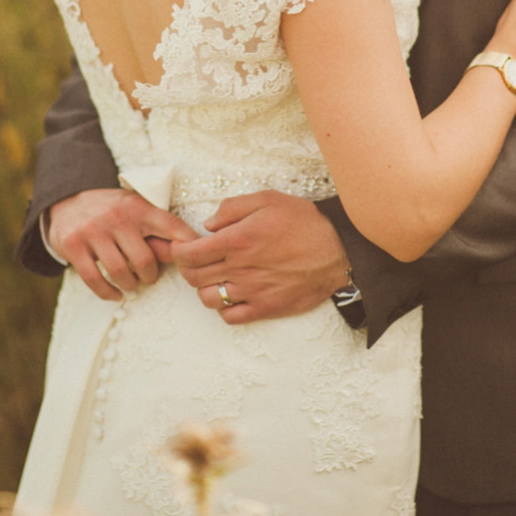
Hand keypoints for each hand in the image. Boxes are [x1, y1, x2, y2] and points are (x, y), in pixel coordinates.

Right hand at [48, 188, 199, 300]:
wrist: (68, 200)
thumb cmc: (112, 211)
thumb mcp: (135, 208)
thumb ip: (156, 227)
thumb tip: (188, 251)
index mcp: (138, 207)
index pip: (171, 226)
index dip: (188, 246)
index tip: (196, 262)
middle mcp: (117, 217)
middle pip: (145, 260)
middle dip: (150, 276)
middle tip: (148, 277)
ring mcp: (93, 230)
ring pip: (120, 272)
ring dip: (130, 285)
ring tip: (131, 285)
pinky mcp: (73, 245)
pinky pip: (94, 279)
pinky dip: (108, 293)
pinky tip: (115, 294)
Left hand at [166, 190, 350, 324]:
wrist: (338, 249)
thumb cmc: (304, 221)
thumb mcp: (267, 199)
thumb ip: (231, 208)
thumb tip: (208, 224)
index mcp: (238, 240)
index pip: (189, 254)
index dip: (177, 251)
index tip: (180, 247)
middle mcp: (241, 268)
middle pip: (194, 277)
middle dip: (187, 268)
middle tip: (196, 259)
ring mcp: (253, 291)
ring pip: (208, 298)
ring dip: (204, 287)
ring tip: (215, 275)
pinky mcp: (266, 308)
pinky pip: (230, 316)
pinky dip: (223, 307)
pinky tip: (231, 293)